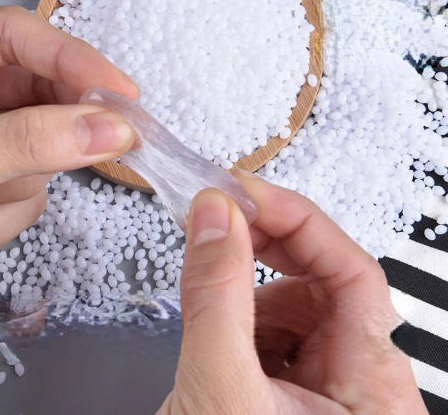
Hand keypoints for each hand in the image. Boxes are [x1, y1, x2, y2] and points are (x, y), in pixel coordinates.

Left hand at [0, 6, 137, 274]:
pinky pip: (29, 193)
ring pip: (42, 151)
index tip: (121, 93)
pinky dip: (4, 218)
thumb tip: (112, 128)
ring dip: (18, 188)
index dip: (72, 58)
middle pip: (40, 93)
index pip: (14, 36)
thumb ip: (29, 140)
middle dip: (60, 129)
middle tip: (109, 141)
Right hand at [158, 172, 427, 414]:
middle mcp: (359, 389)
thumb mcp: (216, 388)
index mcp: (370, 392)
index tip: (245, 193)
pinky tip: (220, 354)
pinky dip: (241, 326)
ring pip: (293, 307)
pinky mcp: (294, 390)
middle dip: (267, 248)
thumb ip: (216, 292)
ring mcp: (326, 391)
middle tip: (222, 221)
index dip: (299, 221)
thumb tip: (214, 215)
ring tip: (215, 332)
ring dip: (248, 300)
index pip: (353, 273)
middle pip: (324, 283)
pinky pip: (273, 332)